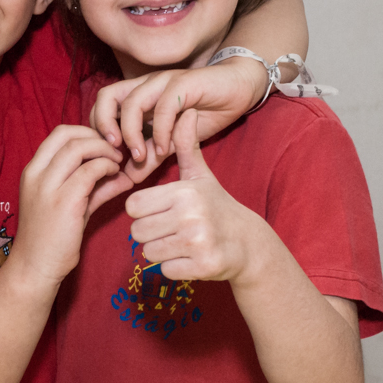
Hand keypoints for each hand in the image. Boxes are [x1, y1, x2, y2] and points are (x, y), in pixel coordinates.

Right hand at [12, 126, 121, 286]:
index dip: (87, 133)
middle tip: (116, 150)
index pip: (60, 133)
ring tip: (118, 162)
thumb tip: (124, 175)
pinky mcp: (64, 201)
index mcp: (33, 170)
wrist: (35, 268)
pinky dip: (107, 167)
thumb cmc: (51, 238)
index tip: (104, 145)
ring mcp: (48, 187)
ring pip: (79, 148)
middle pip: (69, 134)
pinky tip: (117, 176)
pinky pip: (90, 171)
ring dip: (105, 150)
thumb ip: (95, 187)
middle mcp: (36, 174)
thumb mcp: (72, 205)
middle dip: (98, 137)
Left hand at [90, 58, 267, 181]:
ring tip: (138, 156)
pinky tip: (164, 150)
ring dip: (131, 132)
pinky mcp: (184, 83)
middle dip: (104, 126)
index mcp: (137, 95)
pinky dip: (160, 131)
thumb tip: (128, 177)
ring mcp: (163, 82)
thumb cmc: (204, 113)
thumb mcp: (171, 141)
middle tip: (114, 152)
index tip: (108, 156)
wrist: (238, 90)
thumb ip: (149, 156)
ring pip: (132, 102)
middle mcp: (145, 85)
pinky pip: (164, 106)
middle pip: (107, 97)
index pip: (102, 106)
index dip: (98, 129)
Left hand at [125, 110, 268, 283]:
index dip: (142, 211)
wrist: (248, 243)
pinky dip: (174, 267)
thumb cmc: (216, 206)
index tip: (159, 211)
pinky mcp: (203, 266)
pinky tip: (190, 257)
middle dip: (149, 234)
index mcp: (184, 192)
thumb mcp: (200, 175)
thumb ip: (186, 146)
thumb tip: (187, 111)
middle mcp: (190, 216)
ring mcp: (197, 242)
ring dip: (160, 251)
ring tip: (180, 242)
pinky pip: (166, 271)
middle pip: (137, 232)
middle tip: (170, 230)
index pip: (133, 206)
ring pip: (148, 253)